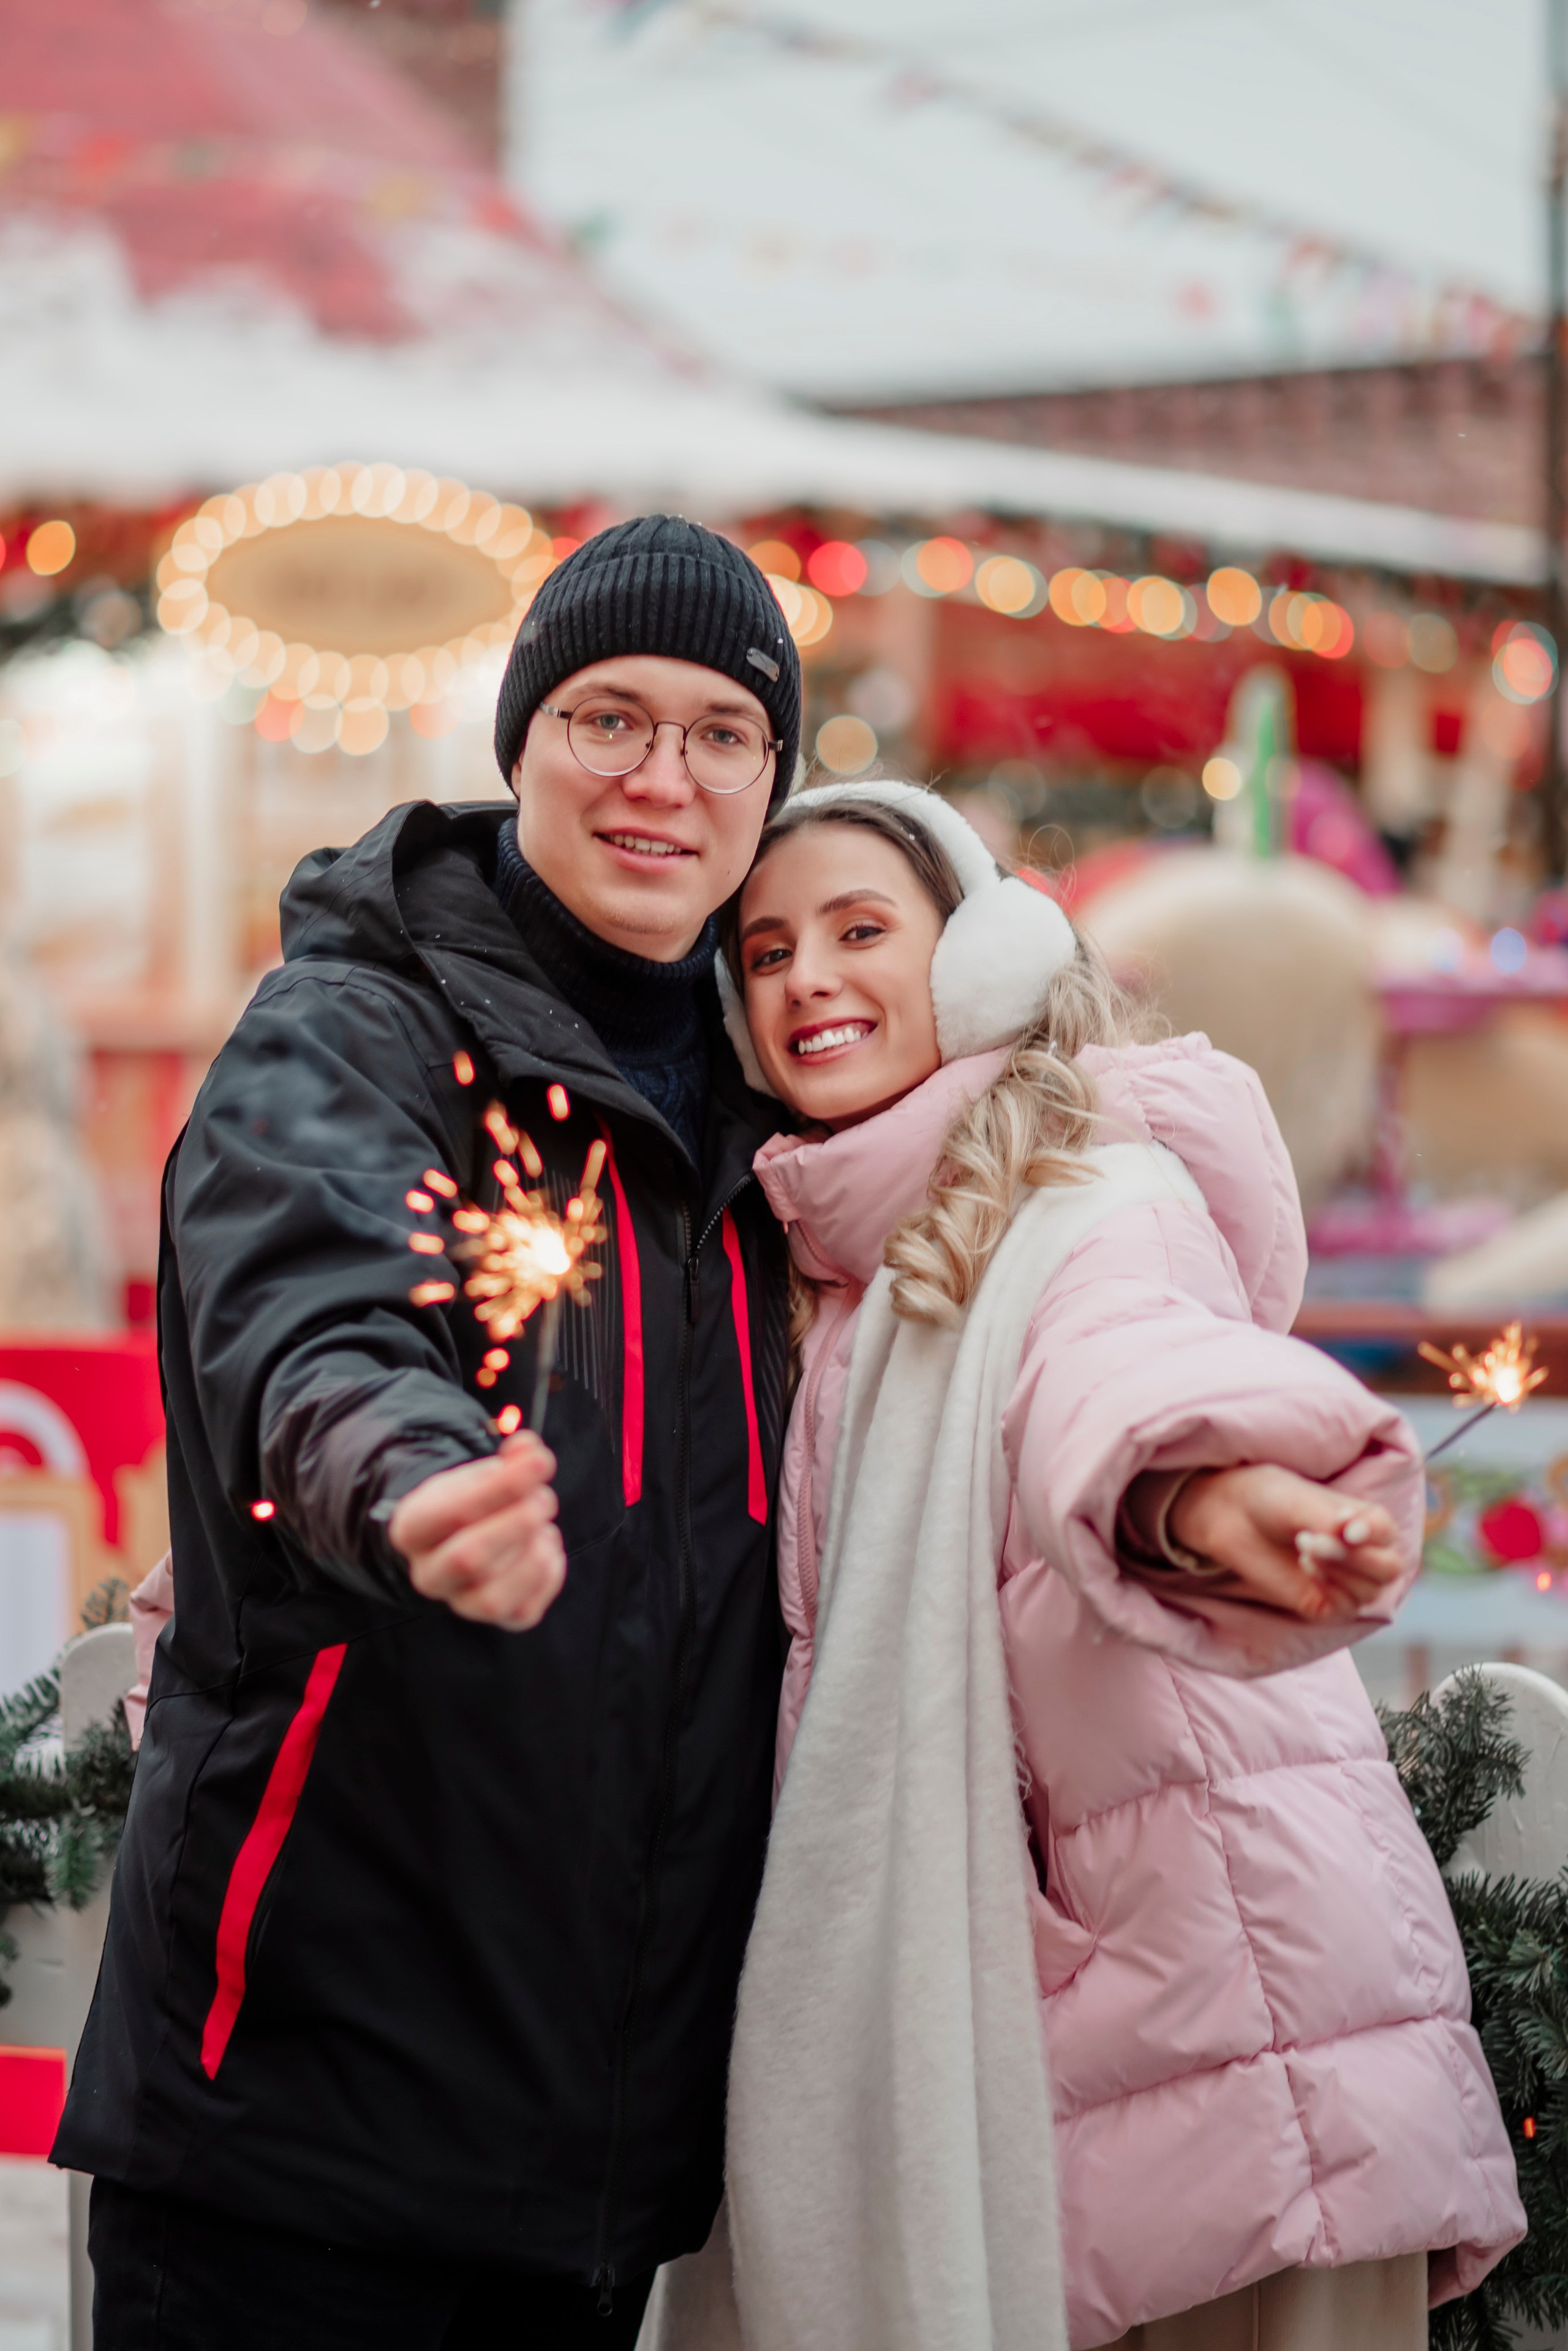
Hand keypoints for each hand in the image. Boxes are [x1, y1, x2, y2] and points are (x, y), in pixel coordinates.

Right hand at [388, 1432, 564, 1630]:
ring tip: (543, 1522)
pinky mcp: (501, 1619)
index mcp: (412, 1529)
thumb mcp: (481, 1473)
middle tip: (545, 1499)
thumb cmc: (472, 1503)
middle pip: (469, 1558)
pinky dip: (549, 1573)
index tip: (540, 1461)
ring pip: (494, 1596)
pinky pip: (526, 1611)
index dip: (502, 1487)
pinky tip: (546, 1544)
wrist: (464, 1537)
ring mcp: (463, 1603)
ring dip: (533, 1552)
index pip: (452, 1512)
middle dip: (516, 1524)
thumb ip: (509, 1460)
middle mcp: (429, 1575)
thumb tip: (530, 1450)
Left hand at [1168, 1464, 1401, 1622]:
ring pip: (1370, 1591)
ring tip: (1304, 1548)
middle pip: (1389, 1568)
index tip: (1345, 1527)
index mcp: (1366, 1522)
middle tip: (1315, 1540)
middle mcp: (1363, 1553)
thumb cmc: (1273, 1500)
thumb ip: (1329, 1521)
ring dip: (1339, 1571)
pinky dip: (1330, 1589)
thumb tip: (1352, 1536)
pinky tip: (1306, 1568)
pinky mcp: (1325, 1601)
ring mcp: (1345, 1580)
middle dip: (1358, 1558)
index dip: (1373, 1533)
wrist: (1235, 1517)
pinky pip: (1346, 1608)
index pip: (1388, 1532)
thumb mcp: (1302, 1503)